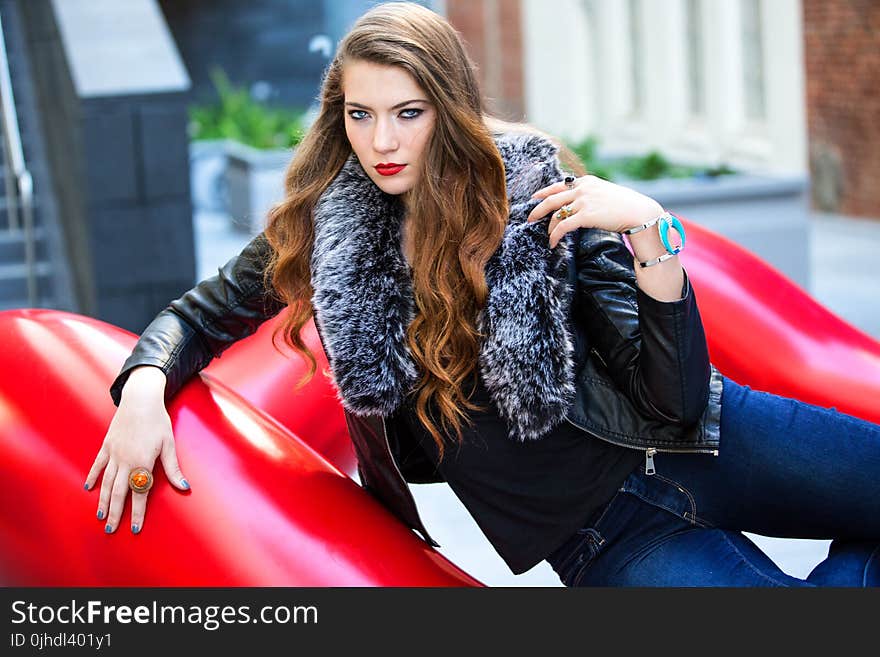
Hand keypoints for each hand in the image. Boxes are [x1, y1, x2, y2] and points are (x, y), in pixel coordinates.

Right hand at [84, 392, 189, 533]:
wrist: (140, 399)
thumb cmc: (158, 421)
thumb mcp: (169, 444)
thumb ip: (174, 469)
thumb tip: (185, 487)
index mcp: (142, 462)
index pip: (140, 493)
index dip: (138, 512)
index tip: (135, 529)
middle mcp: (125, 461)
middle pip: (119, 492)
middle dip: (116, 513)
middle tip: (111, 530)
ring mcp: (113, 453)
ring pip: (106, 482)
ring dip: (103, 500)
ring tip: (101, 516)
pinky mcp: (106, 445)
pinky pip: (97, 465)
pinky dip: (93, 477)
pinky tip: (89, 488)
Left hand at [526, 175, 663, 247]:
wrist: (640, 212)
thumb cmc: (627, 206)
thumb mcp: (606, 193)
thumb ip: (591, 195)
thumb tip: (581, 205)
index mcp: (587, 181)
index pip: (560, 185)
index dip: (545, 191)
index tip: (535, 197)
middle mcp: (582, 189)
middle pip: (552, 198)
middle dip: (538, 209)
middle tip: (529, 218)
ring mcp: (583, 201)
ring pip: (557, 214)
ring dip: (550, 227)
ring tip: (548, 236)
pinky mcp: (585, 215)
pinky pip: (563, 226)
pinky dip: (555, 236)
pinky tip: (553, 243)